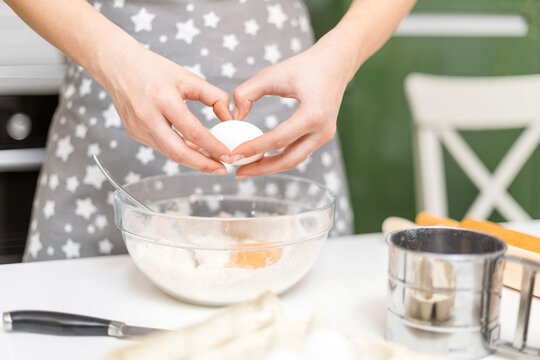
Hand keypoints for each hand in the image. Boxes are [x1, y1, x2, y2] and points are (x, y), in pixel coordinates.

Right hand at [102, 45, 232, 173]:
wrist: (117, 65)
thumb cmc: (154, 69)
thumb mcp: (188, 77)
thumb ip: (214, 97)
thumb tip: (229, 119)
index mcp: (163, 99)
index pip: (193, 131)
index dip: (213, 147)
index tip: (228, 155)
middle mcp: (148, 117)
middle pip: (178, 153)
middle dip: (203, 165)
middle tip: (222, 169)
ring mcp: (138, 128)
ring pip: (170, 153)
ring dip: (192, 159)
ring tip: (211, 158)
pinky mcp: (134, 133)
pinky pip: (162, 147)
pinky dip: (179, 150)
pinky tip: (192, 148)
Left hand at [231, 34, 353, 176]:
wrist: (335, 64)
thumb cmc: (303, 66)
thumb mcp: (271, 74)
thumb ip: (247, 93)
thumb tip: (234, 117)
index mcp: (313, 114)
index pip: (279, 140)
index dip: (254, 149)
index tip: (234, 154)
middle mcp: (323, 130)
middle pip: (289, 160)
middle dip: (261, 168)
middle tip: (238, 171)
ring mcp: (325, 136)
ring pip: (294, 160)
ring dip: (270, 167)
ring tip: (246, 167)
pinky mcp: (322, 137)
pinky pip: (298, 153)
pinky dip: (279, 158)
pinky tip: (261, 157)